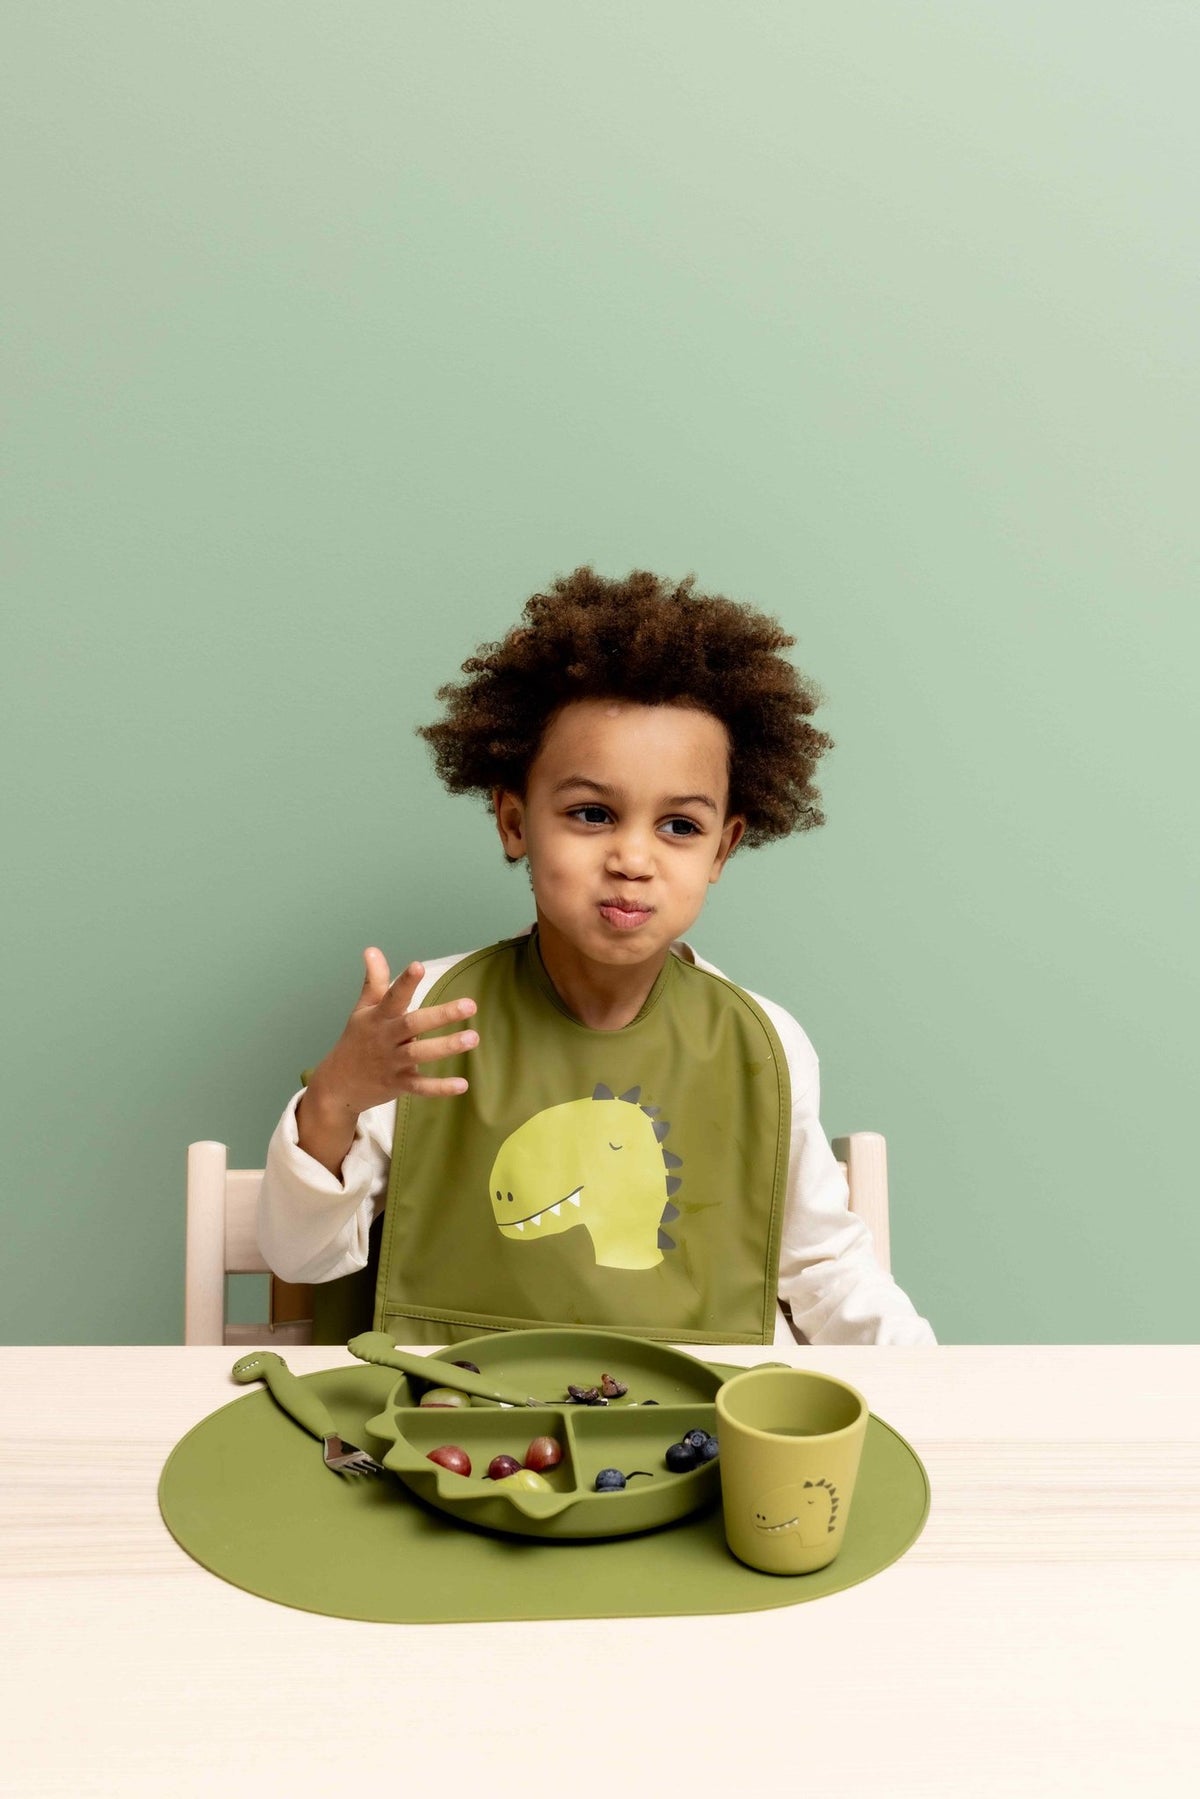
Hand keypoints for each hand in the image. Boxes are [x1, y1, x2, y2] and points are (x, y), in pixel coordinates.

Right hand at [308, 949, 478, 1114]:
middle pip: (413, 1024)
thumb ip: (374, 981)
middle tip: (470, 1005)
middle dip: (441, 1014)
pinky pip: (420, 1086)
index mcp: (378, 1017)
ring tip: (473, 1037)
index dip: (404, 982)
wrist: (337, 1085)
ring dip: (446, 1046)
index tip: (418, 966)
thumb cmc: (357, 1040)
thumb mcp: (362, 1010)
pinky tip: (463, 1085)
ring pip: (420, 1054)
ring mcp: (391, 1062)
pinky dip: (440, 1088)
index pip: (392, 996)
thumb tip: (372, 949)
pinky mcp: (398, 1084)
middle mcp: (385, 1038)